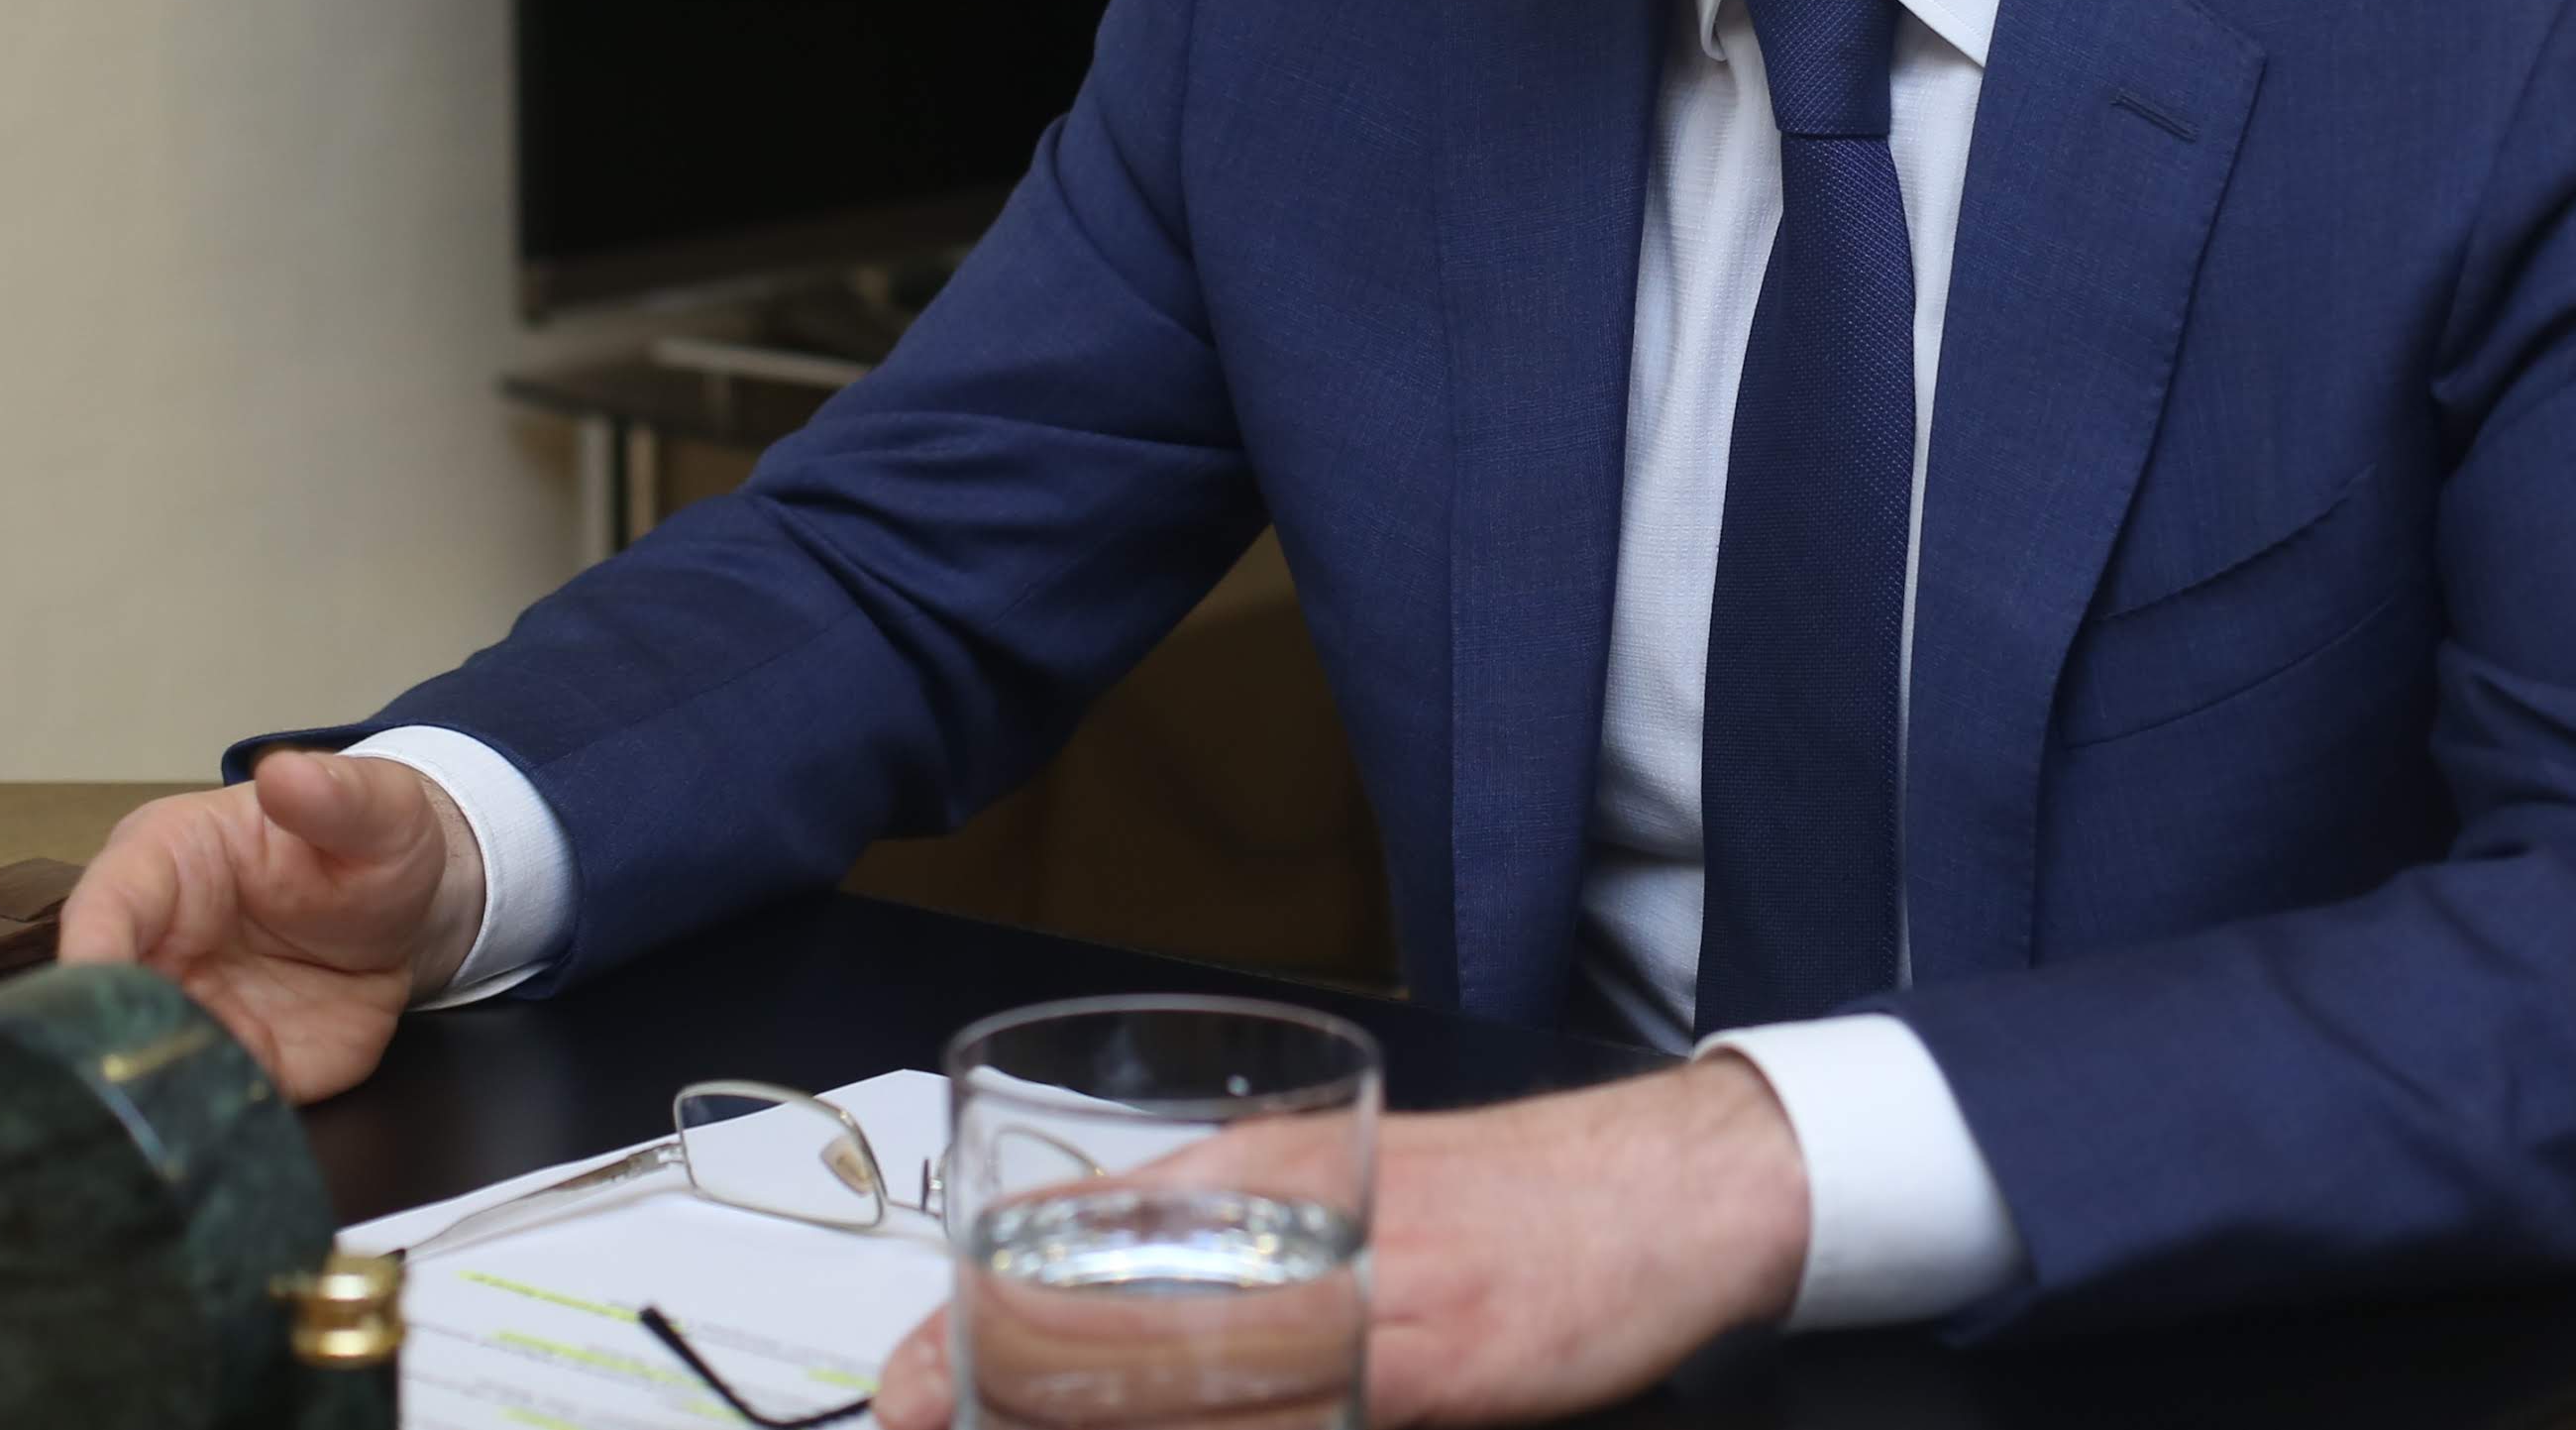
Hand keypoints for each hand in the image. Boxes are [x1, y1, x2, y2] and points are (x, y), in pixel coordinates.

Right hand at [58, 749, 486, 1103]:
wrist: (411, 913)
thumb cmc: (371, 844)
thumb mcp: (378, 808)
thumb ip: (336, 795)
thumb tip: (288, 773)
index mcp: (167, 863)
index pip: (105, 904)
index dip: (91, 945)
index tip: (91, 980)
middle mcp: (158, 947)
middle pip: (102, 1003)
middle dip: (108, 1041)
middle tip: (132, 1072)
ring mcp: (190, 1014)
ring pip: (142, 1067)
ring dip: (153, 1097)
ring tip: (177, 1113)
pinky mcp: (233, 1068)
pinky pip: (202, 1110)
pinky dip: (204, 1128)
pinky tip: (216, 1141)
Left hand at [871, 1054, 1810, 1429]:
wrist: (1672, 1186)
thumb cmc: (1511, 1198)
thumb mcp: (1354, 1186)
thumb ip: (1249, 1230)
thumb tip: (1117, 1318)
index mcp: (1263, 1171)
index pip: (1076, 1245)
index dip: (969, 1331)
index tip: (903, 1389)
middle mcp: (1293, 1223)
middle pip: (1106, 1330)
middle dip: (999, 1400)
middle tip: (925, 1427)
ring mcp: (1362, 1299)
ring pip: (1187, 1388)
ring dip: (1090, 1416)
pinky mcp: (1435, 1360)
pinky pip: (1308, 1412)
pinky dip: (1241, 1426)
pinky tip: (1211, 1429)